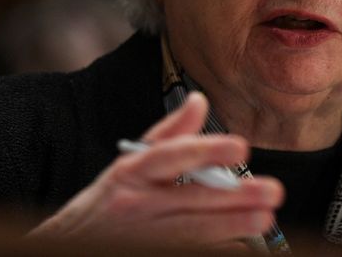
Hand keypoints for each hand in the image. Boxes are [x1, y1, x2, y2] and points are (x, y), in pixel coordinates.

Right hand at [28, 92, 283, 248]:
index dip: (206, 150)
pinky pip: (188, 253)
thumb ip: (169, 133)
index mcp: (131, 171)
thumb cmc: (110, 200)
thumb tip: (199, 100)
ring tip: (263, 218)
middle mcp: (136, 204)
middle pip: (190, 199)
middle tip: (270, 191)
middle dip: (234, 196)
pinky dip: (215, 249)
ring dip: (231, 226)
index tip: (239, 145)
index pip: (170, 156)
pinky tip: (241, 246)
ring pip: (193, 231)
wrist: (71, 243)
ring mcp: (143, 236)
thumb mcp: (130, 162)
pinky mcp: (149, 254)